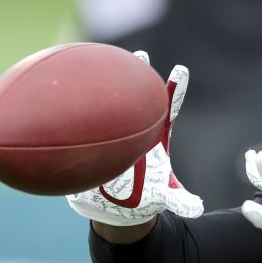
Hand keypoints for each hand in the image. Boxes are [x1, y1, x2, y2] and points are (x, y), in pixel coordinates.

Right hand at [67, 51, 202, 226]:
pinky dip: (78, 111)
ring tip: (103, 61)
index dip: (174, 90)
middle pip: (139, 96)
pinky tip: (65, 91)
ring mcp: (114, 132)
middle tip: (140, 54)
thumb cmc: (145, 196)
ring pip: (110, 104)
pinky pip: (85, 123)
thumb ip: (181, 200)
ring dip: (106, 84)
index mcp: (157, 137)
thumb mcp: (163, 198)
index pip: (168, 108)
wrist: (117, 205)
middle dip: (140, 73)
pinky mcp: (95, 141)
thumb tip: (196, 208)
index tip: (180, 70)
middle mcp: (136, 128)